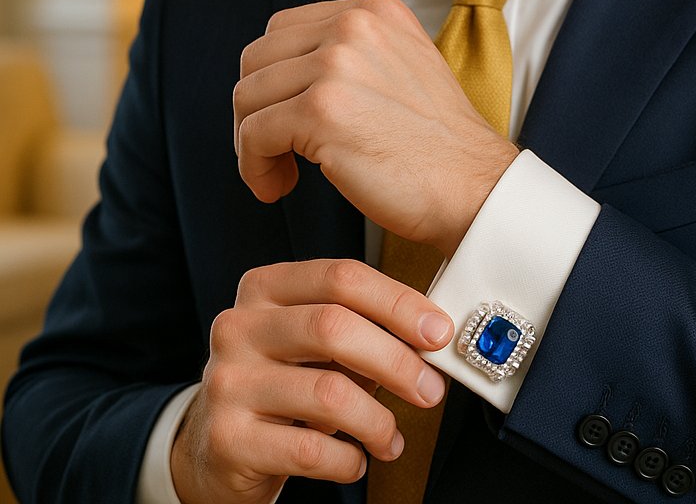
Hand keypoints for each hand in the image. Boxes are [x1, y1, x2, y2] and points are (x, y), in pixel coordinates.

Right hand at [170, 259, 453, 503]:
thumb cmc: (282, 383)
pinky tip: (355, 460)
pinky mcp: (226, 438)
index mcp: (266, 287)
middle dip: (396, 361)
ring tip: (392, 438)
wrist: (215, 446)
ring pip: (327, 392)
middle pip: (334, 327)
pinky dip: (346, 459)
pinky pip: (309, 448)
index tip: (438, 331)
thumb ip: (360, 328)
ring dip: (377, 420)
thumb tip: (430, 335)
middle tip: (430, 390)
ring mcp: (228, 381)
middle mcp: (239, 326)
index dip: (398, 302)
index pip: (341, 276)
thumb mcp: (312, 344)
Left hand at [233, 0, 518, 255]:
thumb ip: (351, 50)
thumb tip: (284, 68)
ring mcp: (336, 64)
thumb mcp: (401, 64)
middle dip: (256, 108)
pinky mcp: (322, 110)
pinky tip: (278, 187)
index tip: (287, 118)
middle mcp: (354, 24)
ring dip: (252, 142)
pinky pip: (253, 135)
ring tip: (282, 172)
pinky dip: (255, 168)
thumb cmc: (436, 143)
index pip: (282, 29)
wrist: (474, 186)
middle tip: (278, 149)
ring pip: (247, 96)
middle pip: (257, 59)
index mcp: (373, 9)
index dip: (273, 79)